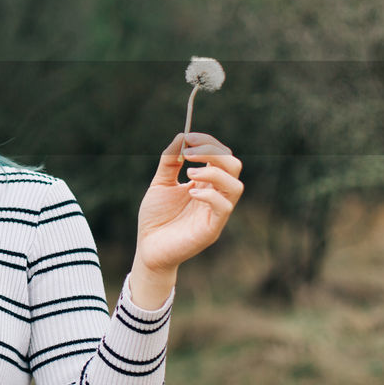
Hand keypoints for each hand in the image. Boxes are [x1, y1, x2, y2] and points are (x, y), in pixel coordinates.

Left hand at [135, 131, 243, 274]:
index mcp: (205, 183)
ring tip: (189, 172)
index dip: (208, 143)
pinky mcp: (212, 228)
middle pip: (234, 166)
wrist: (147, 248)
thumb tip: (181, 136)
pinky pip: (224, 208)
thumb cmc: (155, 218)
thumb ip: (170, 161)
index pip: (221, 156)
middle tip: (190, 152)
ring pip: (235, 186)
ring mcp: (216, 212)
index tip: (188, 137)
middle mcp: (215, 195)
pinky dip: (210, 195)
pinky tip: (190, 193)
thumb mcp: (160, 183)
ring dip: (214, 173)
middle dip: (214, 153)